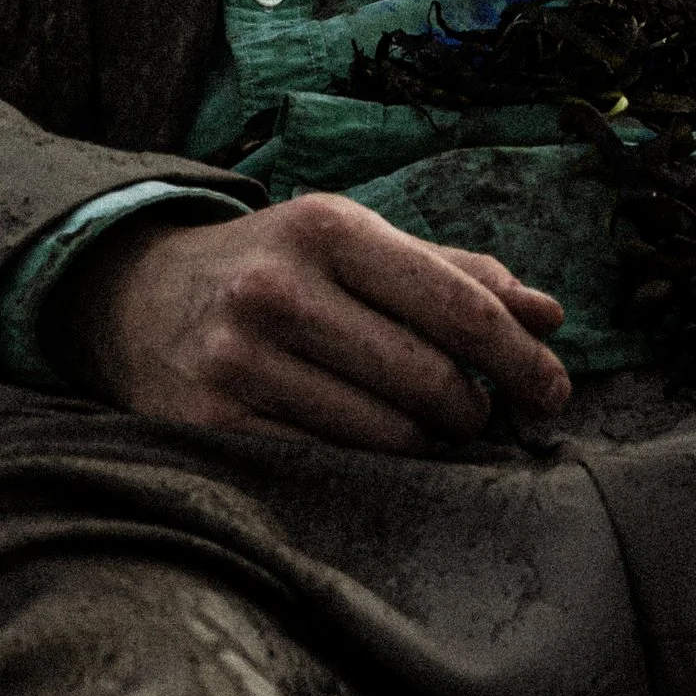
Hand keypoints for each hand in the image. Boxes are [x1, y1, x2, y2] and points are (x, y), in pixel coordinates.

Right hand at [62, 191, 572, 450]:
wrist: (139, 298)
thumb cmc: (277, 266)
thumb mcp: (355, 242)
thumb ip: (454, 272)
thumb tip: (549, 315)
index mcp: (327, 227)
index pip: (453, 303)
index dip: (519, 355)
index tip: (556, 389)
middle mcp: (280, 287)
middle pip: (427, 377)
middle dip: (473, 407)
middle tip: (476, 414)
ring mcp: (240, 360)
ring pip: (385, 434)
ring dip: (424, 442)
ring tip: (421, 427)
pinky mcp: (215, 426)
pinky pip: (329, 465)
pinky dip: (367, 467)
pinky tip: (368, 447)